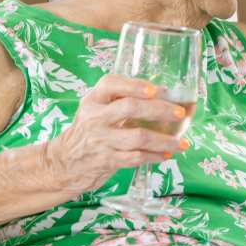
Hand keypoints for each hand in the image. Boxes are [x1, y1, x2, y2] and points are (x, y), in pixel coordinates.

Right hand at [43, 75, 190, 192]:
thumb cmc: (90, 129)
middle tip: (180, 113)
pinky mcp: (106, 160)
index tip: (155, 89)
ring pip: (138, 137)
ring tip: (181, 143)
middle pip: (130, 108)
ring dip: (164, 140)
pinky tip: (166, 155)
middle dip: (159, 109)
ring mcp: (100, 140)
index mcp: (94, 99)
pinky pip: (136, 158)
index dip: (135, 85)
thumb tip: (165, 93)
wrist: (64, 161)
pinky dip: (154, 156)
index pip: (111, 84)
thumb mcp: (96, 108)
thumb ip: (121, 99)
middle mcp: (95, 117)